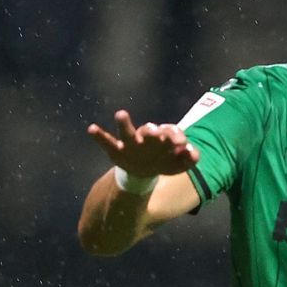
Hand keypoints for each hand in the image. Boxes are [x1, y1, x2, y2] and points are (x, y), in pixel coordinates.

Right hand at [86, 110, 200, 177]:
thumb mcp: (179, 164)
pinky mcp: (116, 150)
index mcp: (163, 138)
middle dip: (153, 131)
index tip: (182, 143)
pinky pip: (106, 142)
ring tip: (120, 114)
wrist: (145, 172)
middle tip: (155, 131)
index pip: (170, 133)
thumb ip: (189, 158)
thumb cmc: (163, 162)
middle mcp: (146, 137)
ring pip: (127, 132)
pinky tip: (91, 129)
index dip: (176, 137)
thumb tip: (195, 154)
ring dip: (124, 124)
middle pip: (150, 130)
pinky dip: (99, 136)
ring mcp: (130, 143)